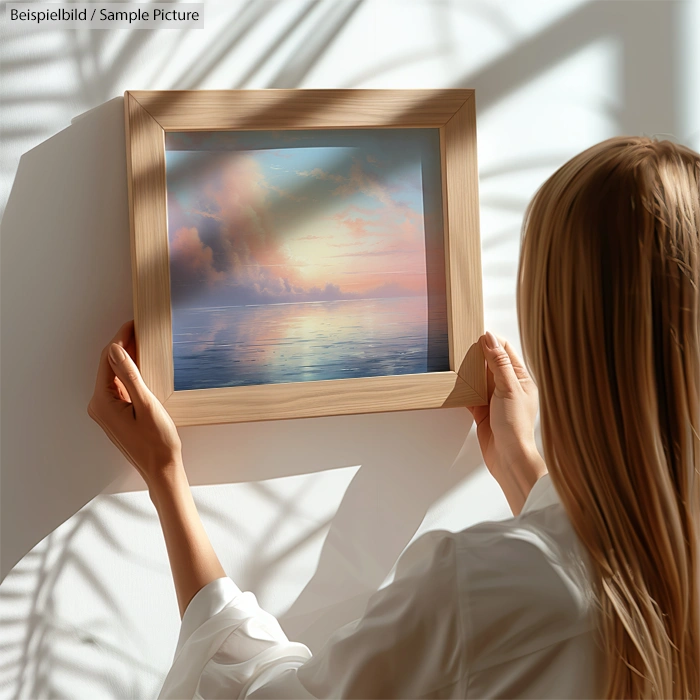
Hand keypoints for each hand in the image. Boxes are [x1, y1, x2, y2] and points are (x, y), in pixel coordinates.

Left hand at [87, 320, 182, 487]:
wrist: (162, 470)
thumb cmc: (157, 442)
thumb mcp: (146, 404)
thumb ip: (129, 375)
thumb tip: (115, 349)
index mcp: (102, 402)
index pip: (107, 360)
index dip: (120, 338)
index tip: (134, 323)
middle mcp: (99, 406)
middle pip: (108, 366)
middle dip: (123, 345)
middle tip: (141, 328)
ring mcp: (107, 411)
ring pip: (115, 376)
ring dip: (128, 359)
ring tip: (144, 341)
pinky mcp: (117, 415)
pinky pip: (120, 388)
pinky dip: (130, 374)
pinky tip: (143, 366)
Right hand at [467, 331, 546, 513]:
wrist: (509, 458)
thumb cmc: (515, 426)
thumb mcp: (508, 388)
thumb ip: (498, 363)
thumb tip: (490, 339)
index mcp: (520, 379)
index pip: (505, 352)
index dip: (490, 342)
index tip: (474, 334)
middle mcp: (508, 387)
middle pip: (490, 364)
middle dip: (476, 355)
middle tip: (460, 346)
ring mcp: (494, 400)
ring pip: (478, 379)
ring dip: (468, 372)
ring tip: (454, 362)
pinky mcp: (482, 412)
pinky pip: (470, 395)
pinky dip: (462, 389)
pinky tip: (453, 384)